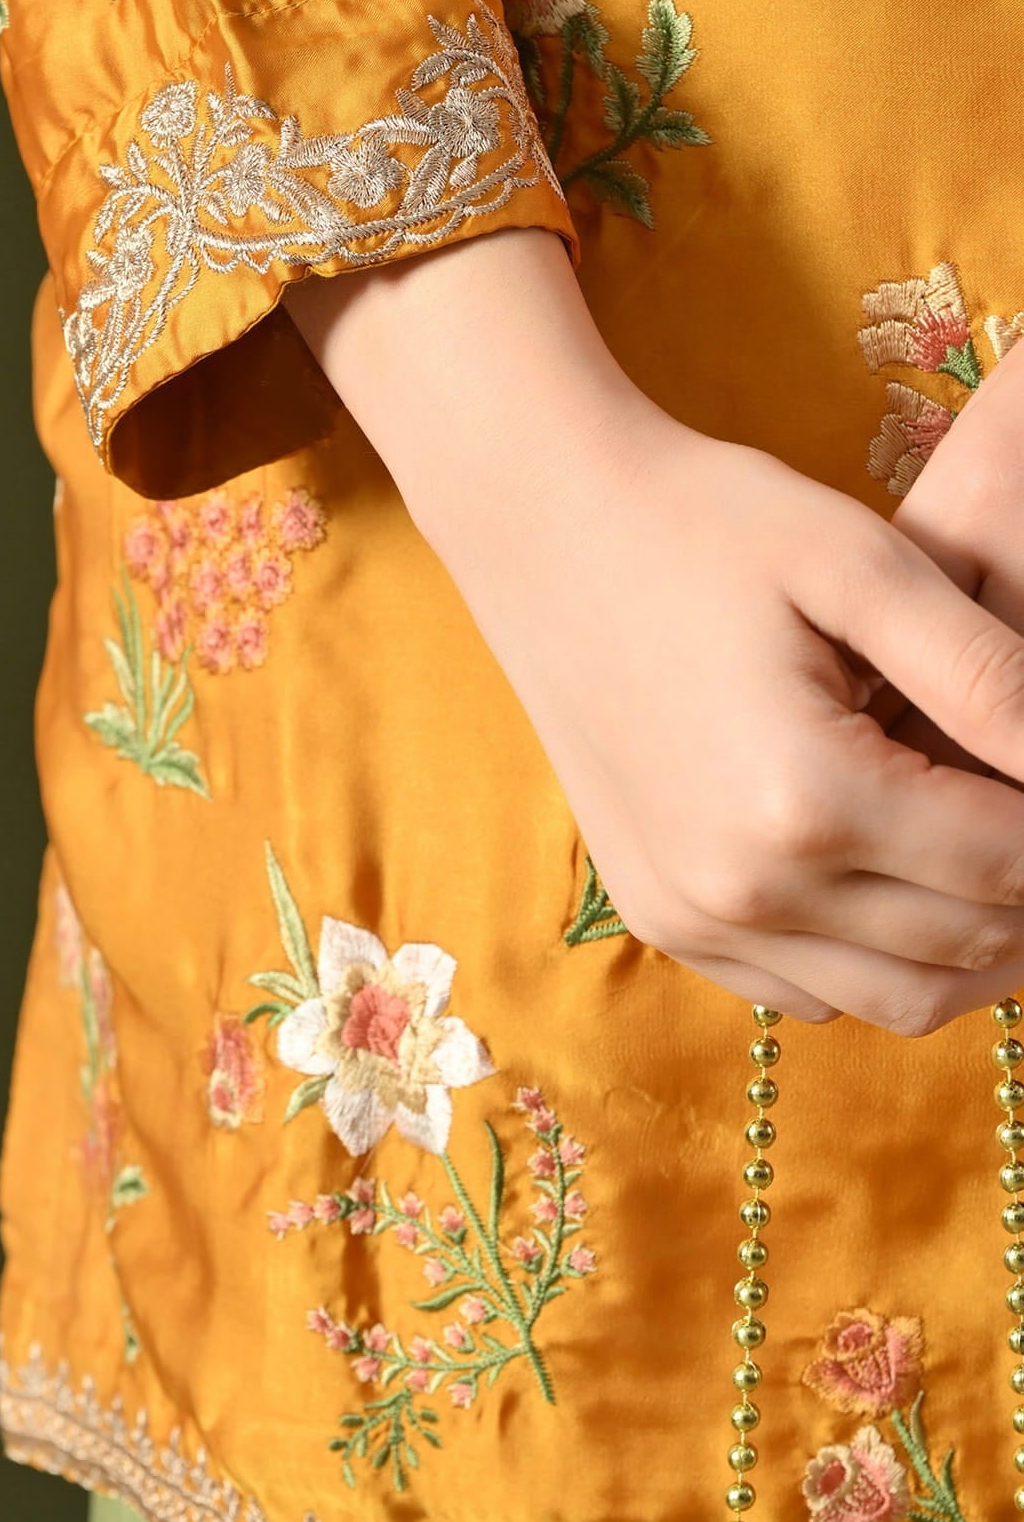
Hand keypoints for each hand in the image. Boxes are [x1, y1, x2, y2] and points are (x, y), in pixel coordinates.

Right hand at [288, 229, 1023, 1033]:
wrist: (545, 527)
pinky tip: (899, 880)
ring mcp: (693, 914)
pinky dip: (880, 962)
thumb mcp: (863, 564)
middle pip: (966, 944)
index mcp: (806, 798)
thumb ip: (988, 672)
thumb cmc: (706, 522)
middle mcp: (745, 887)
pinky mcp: (660, 914)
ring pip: (899, 998)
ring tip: (996, 856)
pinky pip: (808, 994)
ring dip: (975, 946)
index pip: (1012, 866)